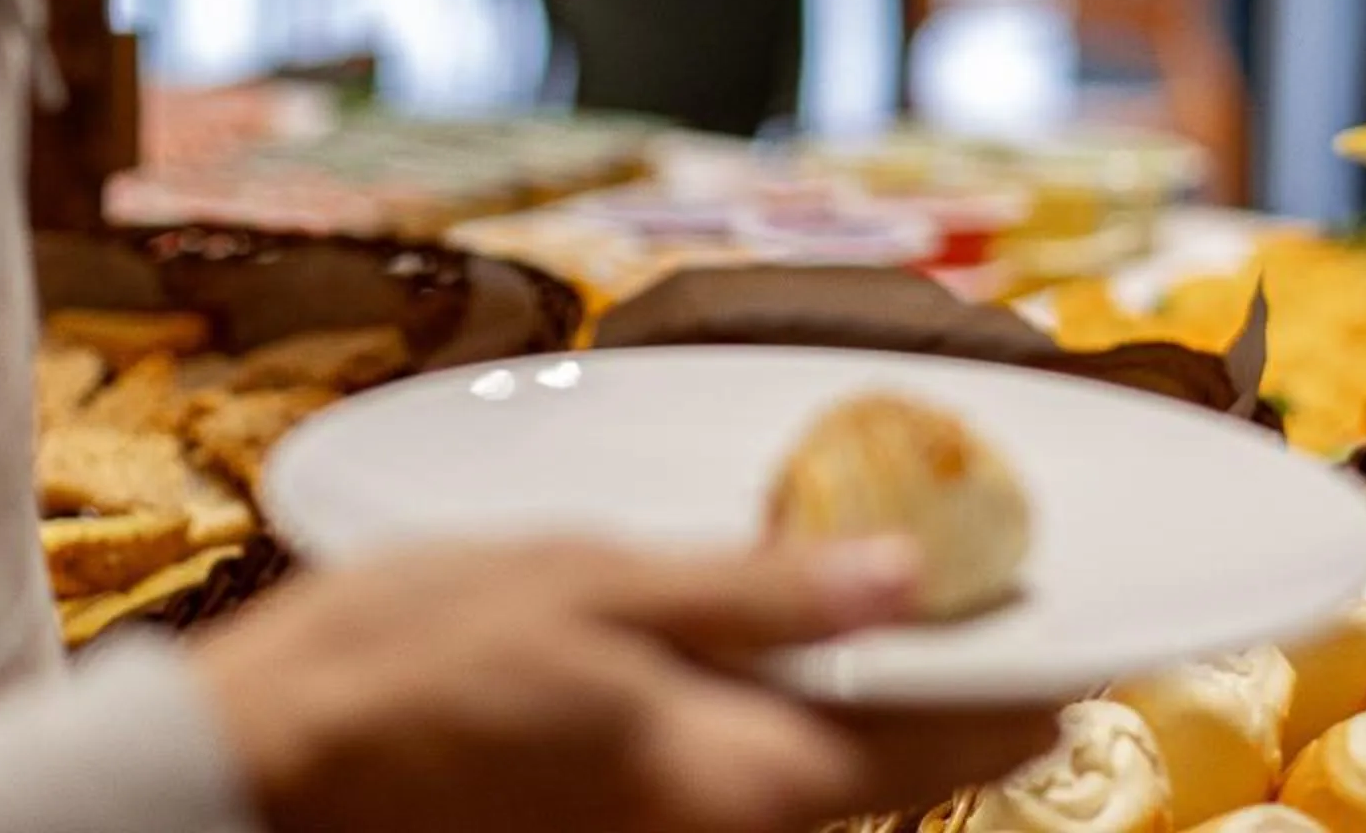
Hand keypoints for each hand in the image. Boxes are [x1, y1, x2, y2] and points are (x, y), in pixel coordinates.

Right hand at [193, 539, 1059, 832]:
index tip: (1098, 645)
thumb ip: (758, 594)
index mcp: (739, 773)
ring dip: (876, 719)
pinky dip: (787, 729)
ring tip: (909, 636)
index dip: (1027, 687)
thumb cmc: (414, 658)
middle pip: (888, 773)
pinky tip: (776, 667)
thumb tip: (909, 578)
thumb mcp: (592, 583)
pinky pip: (743, 787)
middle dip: (962, 708)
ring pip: (818, 784)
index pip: (938, 740)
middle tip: (1018, 637)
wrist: (268, 767)